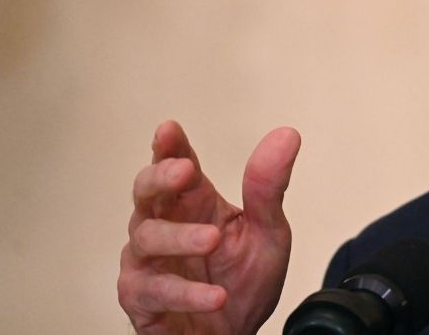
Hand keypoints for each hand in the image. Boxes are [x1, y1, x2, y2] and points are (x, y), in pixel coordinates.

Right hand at [118, 120, 300, 334]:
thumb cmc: (244, 281)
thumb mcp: (268, 233)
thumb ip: (269, 188)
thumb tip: (287, 135)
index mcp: (194, 203)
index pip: (175, 165)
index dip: (169, 147)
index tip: (169, 130)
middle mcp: (164, 224)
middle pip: (146, 191)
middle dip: (160, 177)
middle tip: (184, 171)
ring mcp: (147, 261)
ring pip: (147, 238)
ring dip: (180, 237)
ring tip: (213, 240)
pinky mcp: (141, 298)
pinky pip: (154, 290)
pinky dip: (185, 293)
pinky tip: (215, 296)